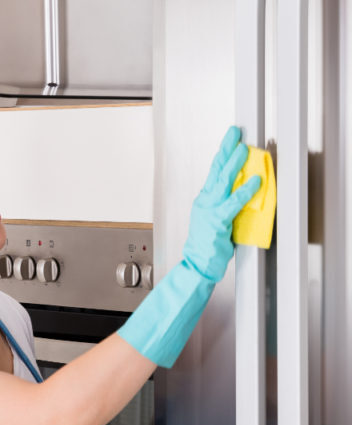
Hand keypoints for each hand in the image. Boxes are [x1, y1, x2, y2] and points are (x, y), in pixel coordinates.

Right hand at [185, 125, 260, 281]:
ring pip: (223, 182)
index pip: (214, 172)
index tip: (230, 140)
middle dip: (226, 149)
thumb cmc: (206, 246)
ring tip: (244, 149)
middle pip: (216, 170)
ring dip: (234, 163)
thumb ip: (224, 205)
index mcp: (204, 201)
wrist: (197, 264)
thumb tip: (240, 191)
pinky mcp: (218, 221)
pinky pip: (234, 202)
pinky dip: (245, 190)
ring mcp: (210, 211)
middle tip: (234, 133)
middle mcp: (205, 202)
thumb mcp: (214, 220)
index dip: (223, 154)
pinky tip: (255, 181)